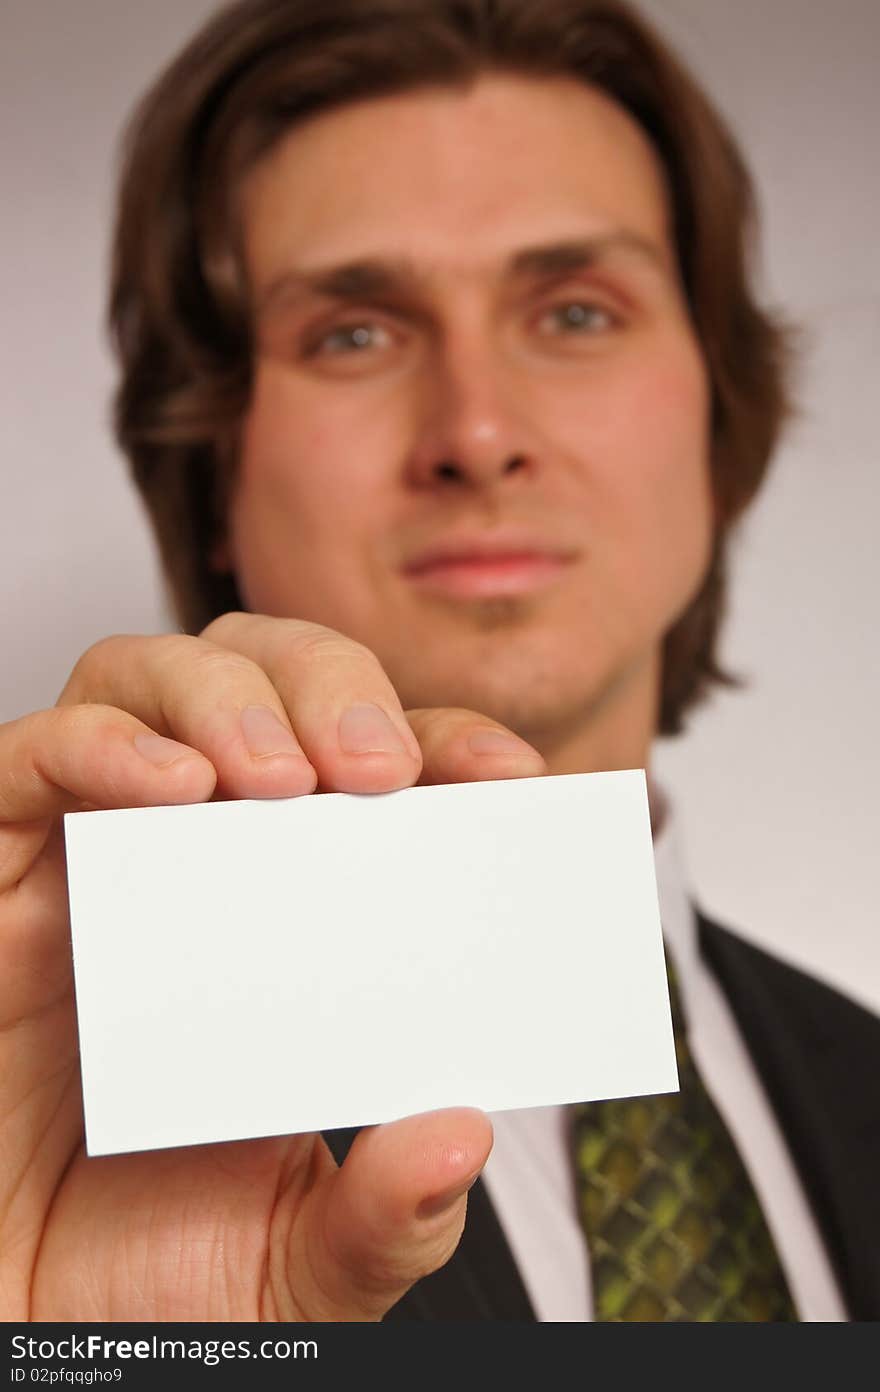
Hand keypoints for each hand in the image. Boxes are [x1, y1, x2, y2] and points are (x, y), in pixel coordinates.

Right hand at [0, 612, 545, 1320]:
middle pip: (261, 678)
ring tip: (279, 775)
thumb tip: (461, 1137)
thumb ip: (392, 1215)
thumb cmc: (148, 1283)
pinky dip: (100, 747)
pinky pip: (26, 765)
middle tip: (378, 769)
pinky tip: (169, 790)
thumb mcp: (305, 1263)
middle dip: (330, 686)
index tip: (506, 771)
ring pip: (142, 680)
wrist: (28, 1331)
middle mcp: (191, 864)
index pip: (371, 773)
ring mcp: (92, 862)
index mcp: (287, 920)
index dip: (440, 741)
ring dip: (222, 696)